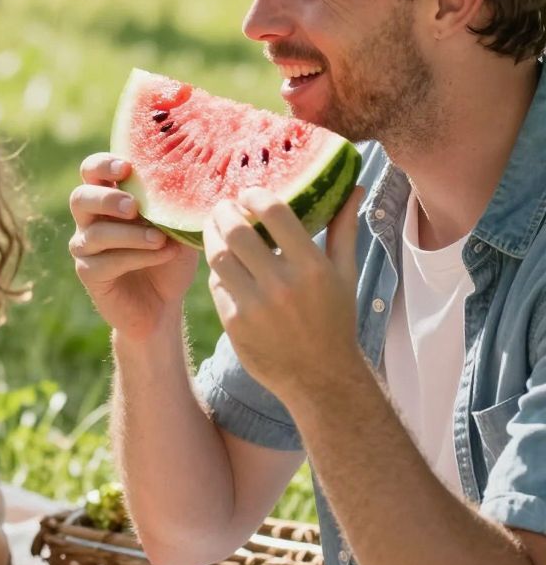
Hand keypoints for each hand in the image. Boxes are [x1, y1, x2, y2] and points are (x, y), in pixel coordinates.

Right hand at [68, 153, 196, 341]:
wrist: (165, 304)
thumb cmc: (170, 257)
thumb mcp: (177, 226)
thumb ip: (173, 204)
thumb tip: (192, 177)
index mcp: (108, 197)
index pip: (92, 170)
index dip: (103, 165)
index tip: (127, 168)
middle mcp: (91, 219)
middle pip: (80, 197)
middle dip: (107, 199)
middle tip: (133, 206)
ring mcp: (86, 247)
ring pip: (95, 233)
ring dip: (130, 234)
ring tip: (159, 238)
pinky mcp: (89, 273)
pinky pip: (104, 262)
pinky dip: (136, 257)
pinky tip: (162, 254)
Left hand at [202, 188, 363, 401]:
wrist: (321, 378)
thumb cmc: (336, 320)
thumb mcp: (346, 274)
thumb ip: (344, 228)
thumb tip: (352, 186)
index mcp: (311, 266)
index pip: (273, 212)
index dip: (254, 195)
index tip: (249, 192)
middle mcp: (281, 284)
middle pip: (236, 231)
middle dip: (223, 211)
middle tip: (223, 206)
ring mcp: (255, 305)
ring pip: (218, 257)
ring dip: (212, 237)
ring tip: (216, 229)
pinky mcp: (235, 323)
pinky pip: (216, 285)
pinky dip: (218, 272)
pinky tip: (224, 265)